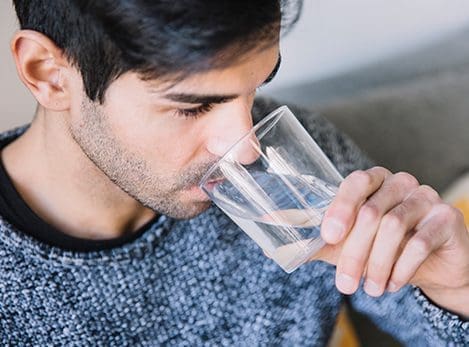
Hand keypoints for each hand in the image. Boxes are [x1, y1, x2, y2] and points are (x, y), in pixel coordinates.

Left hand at [314, 167, 468, 316]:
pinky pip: (419, 242)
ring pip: (393, 226)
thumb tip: (278, 248)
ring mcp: (425, 197)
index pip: (355, 183)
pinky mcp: (446, 217)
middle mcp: (399, 183)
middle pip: (371, 212)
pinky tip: (393, 283)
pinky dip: (401, 268)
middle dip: (354, 253)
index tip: (329, 236)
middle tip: (345, 284)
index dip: (341, 208)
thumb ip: (319, 243)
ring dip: (377, 264)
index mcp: (373, 182)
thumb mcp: (347, 245)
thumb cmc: (383, 248)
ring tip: (371, 288)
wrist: (431, 266)